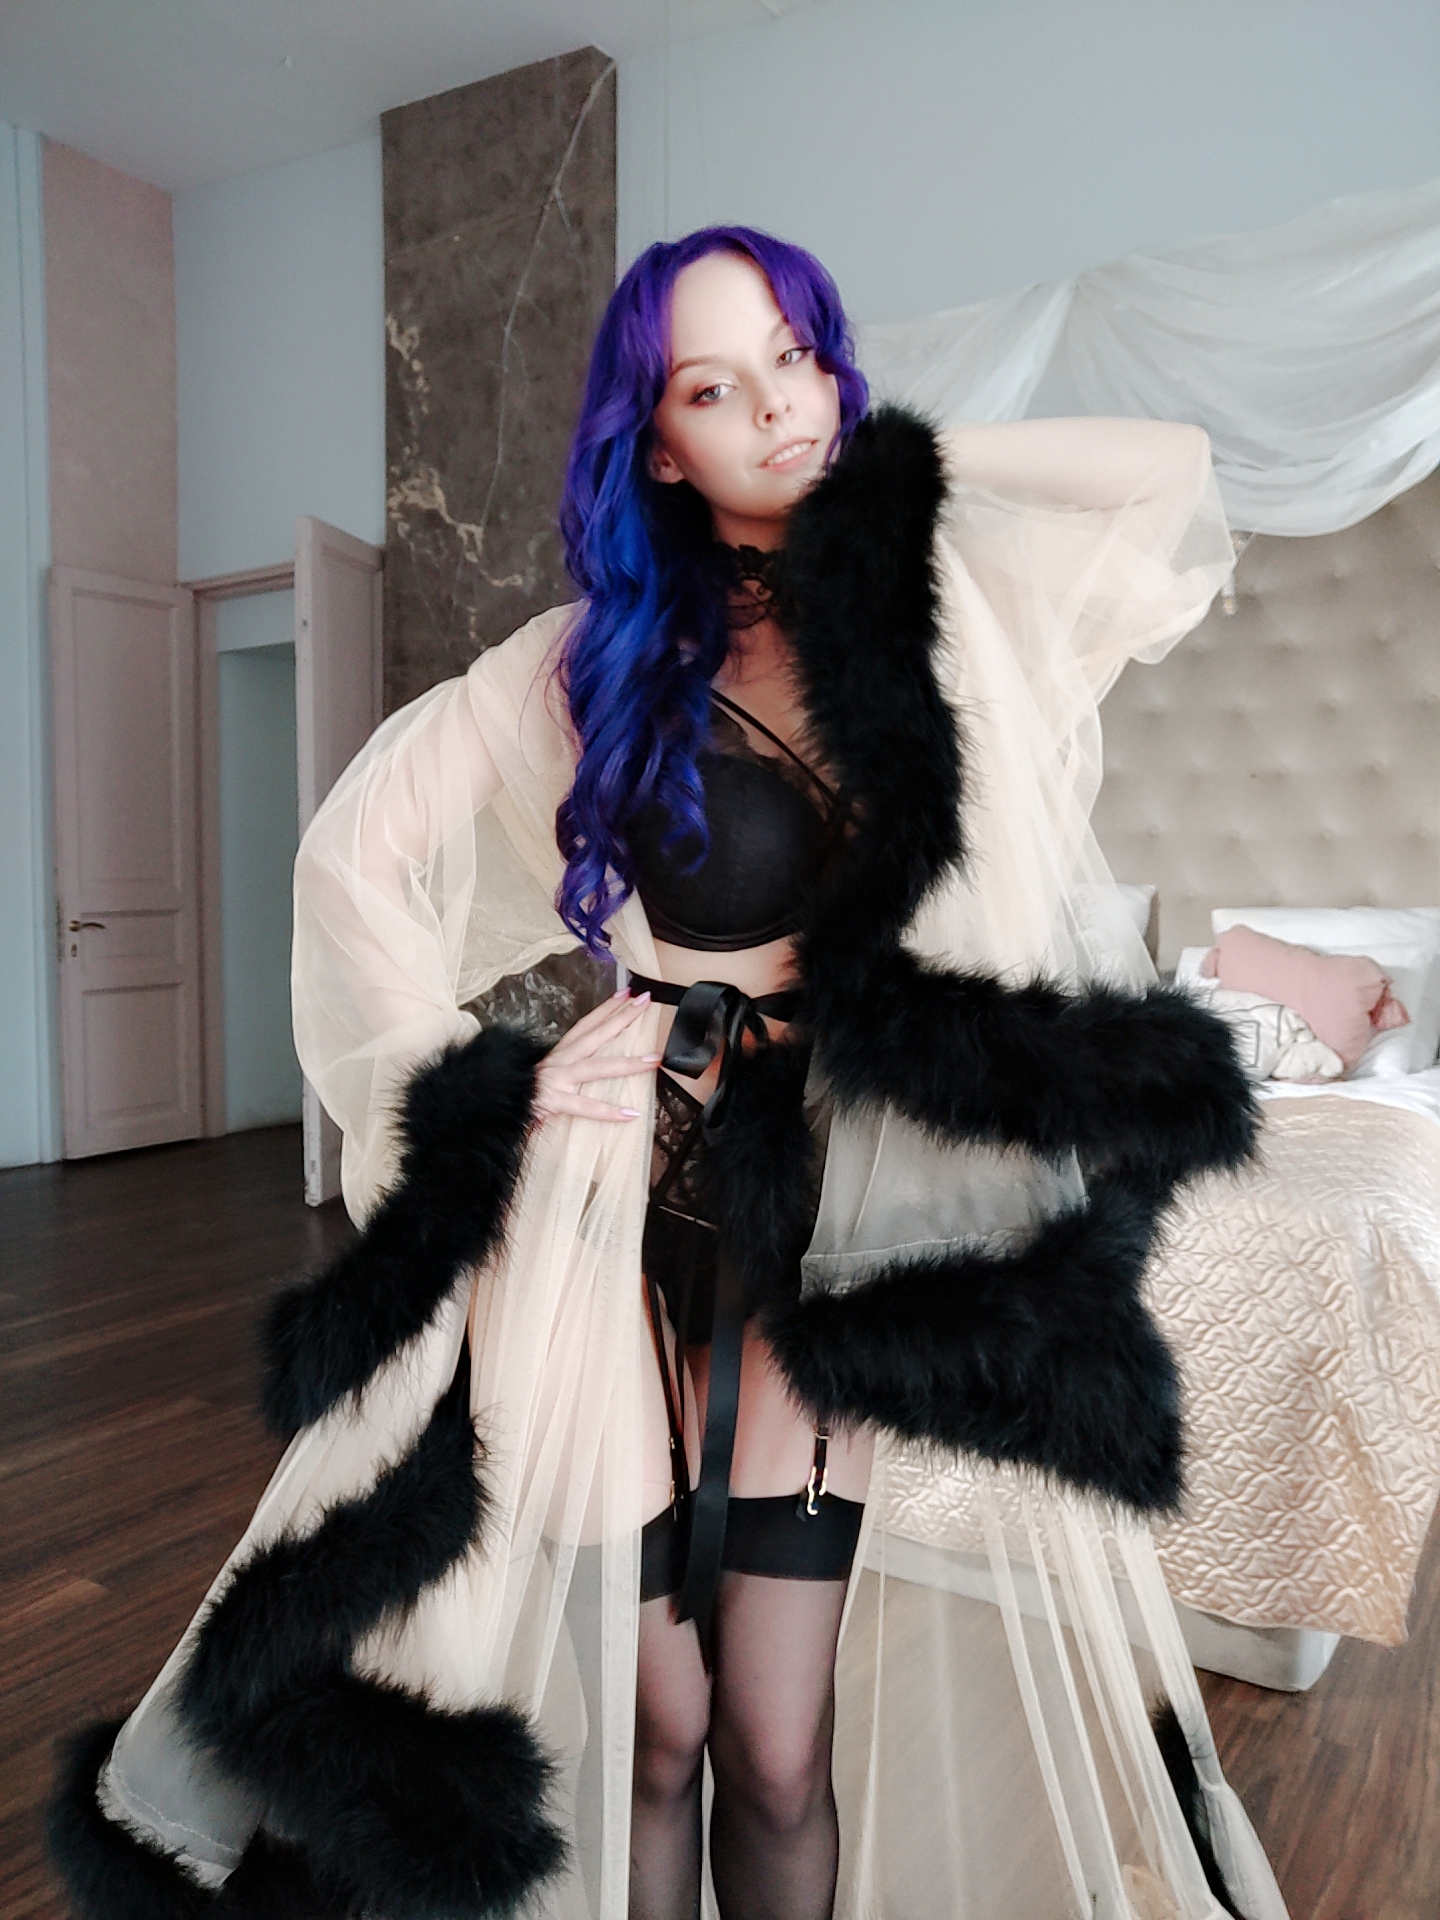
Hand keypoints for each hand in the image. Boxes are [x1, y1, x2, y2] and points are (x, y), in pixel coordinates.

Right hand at [532, 989, 660, 1125]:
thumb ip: (565, 1067)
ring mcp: (559, 1078)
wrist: (496, 1102)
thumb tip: (588, 1062)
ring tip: (653, 1060)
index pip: (586, 1024)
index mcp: (560, 1052)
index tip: (626, 993)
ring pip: (598, 1067)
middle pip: (597, 1034)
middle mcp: (561, 1060)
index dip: (606, 1008)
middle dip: (622, 1017)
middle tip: (644, 1002)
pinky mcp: (555, 1100)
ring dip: (628, 1063)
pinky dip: (608, 1111)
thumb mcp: (545, 1072)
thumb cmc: (521, 1089)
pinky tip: (630, 1113)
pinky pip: (585, 1107)